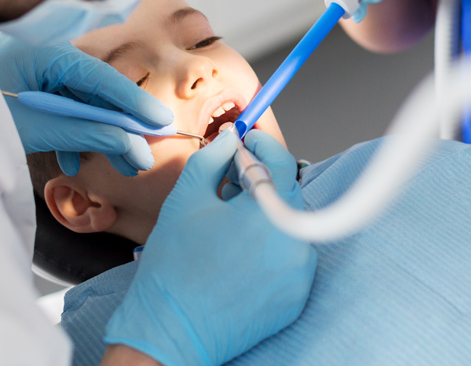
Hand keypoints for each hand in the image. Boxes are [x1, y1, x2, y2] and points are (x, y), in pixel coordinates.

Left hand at [0, 34, 172, 176]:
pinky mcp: (23, 91)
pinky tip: (74, 160)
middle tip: (146, 151)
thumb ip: (86, 134)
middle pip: (94, 90)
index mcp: (41, 53)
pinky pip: (60, 109)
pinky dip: (72, 132)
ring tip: (119, 164)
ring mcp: (31, 74)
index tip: (159, 123)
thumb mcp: (36, 129)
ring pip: (79, 102)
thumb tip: (131, 145)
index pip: (100, 77)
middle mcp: (40, 57)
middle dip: (120, 124)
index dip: (133, 102)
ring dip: (98, 133)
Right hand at [104, 129, 316, 365]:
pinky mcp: (296, 297)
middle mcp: (296, 242)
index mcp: (271, 213)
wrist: (170, 332)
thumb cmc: (174, 269)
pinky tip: (238, 252)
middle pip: (286, 194)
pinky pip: (289, 257)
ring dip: (264, 216)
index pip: (281, 161)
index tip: (245, 139)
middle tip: (229, 179)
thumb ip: (214, 159)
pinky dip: (269, 247)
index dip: (261, 144)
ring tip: (228, 222)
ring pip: (287, 226)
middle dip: (259, 181)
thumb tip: (231, 139)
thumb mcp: (187, 199)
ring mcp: (300, 274)